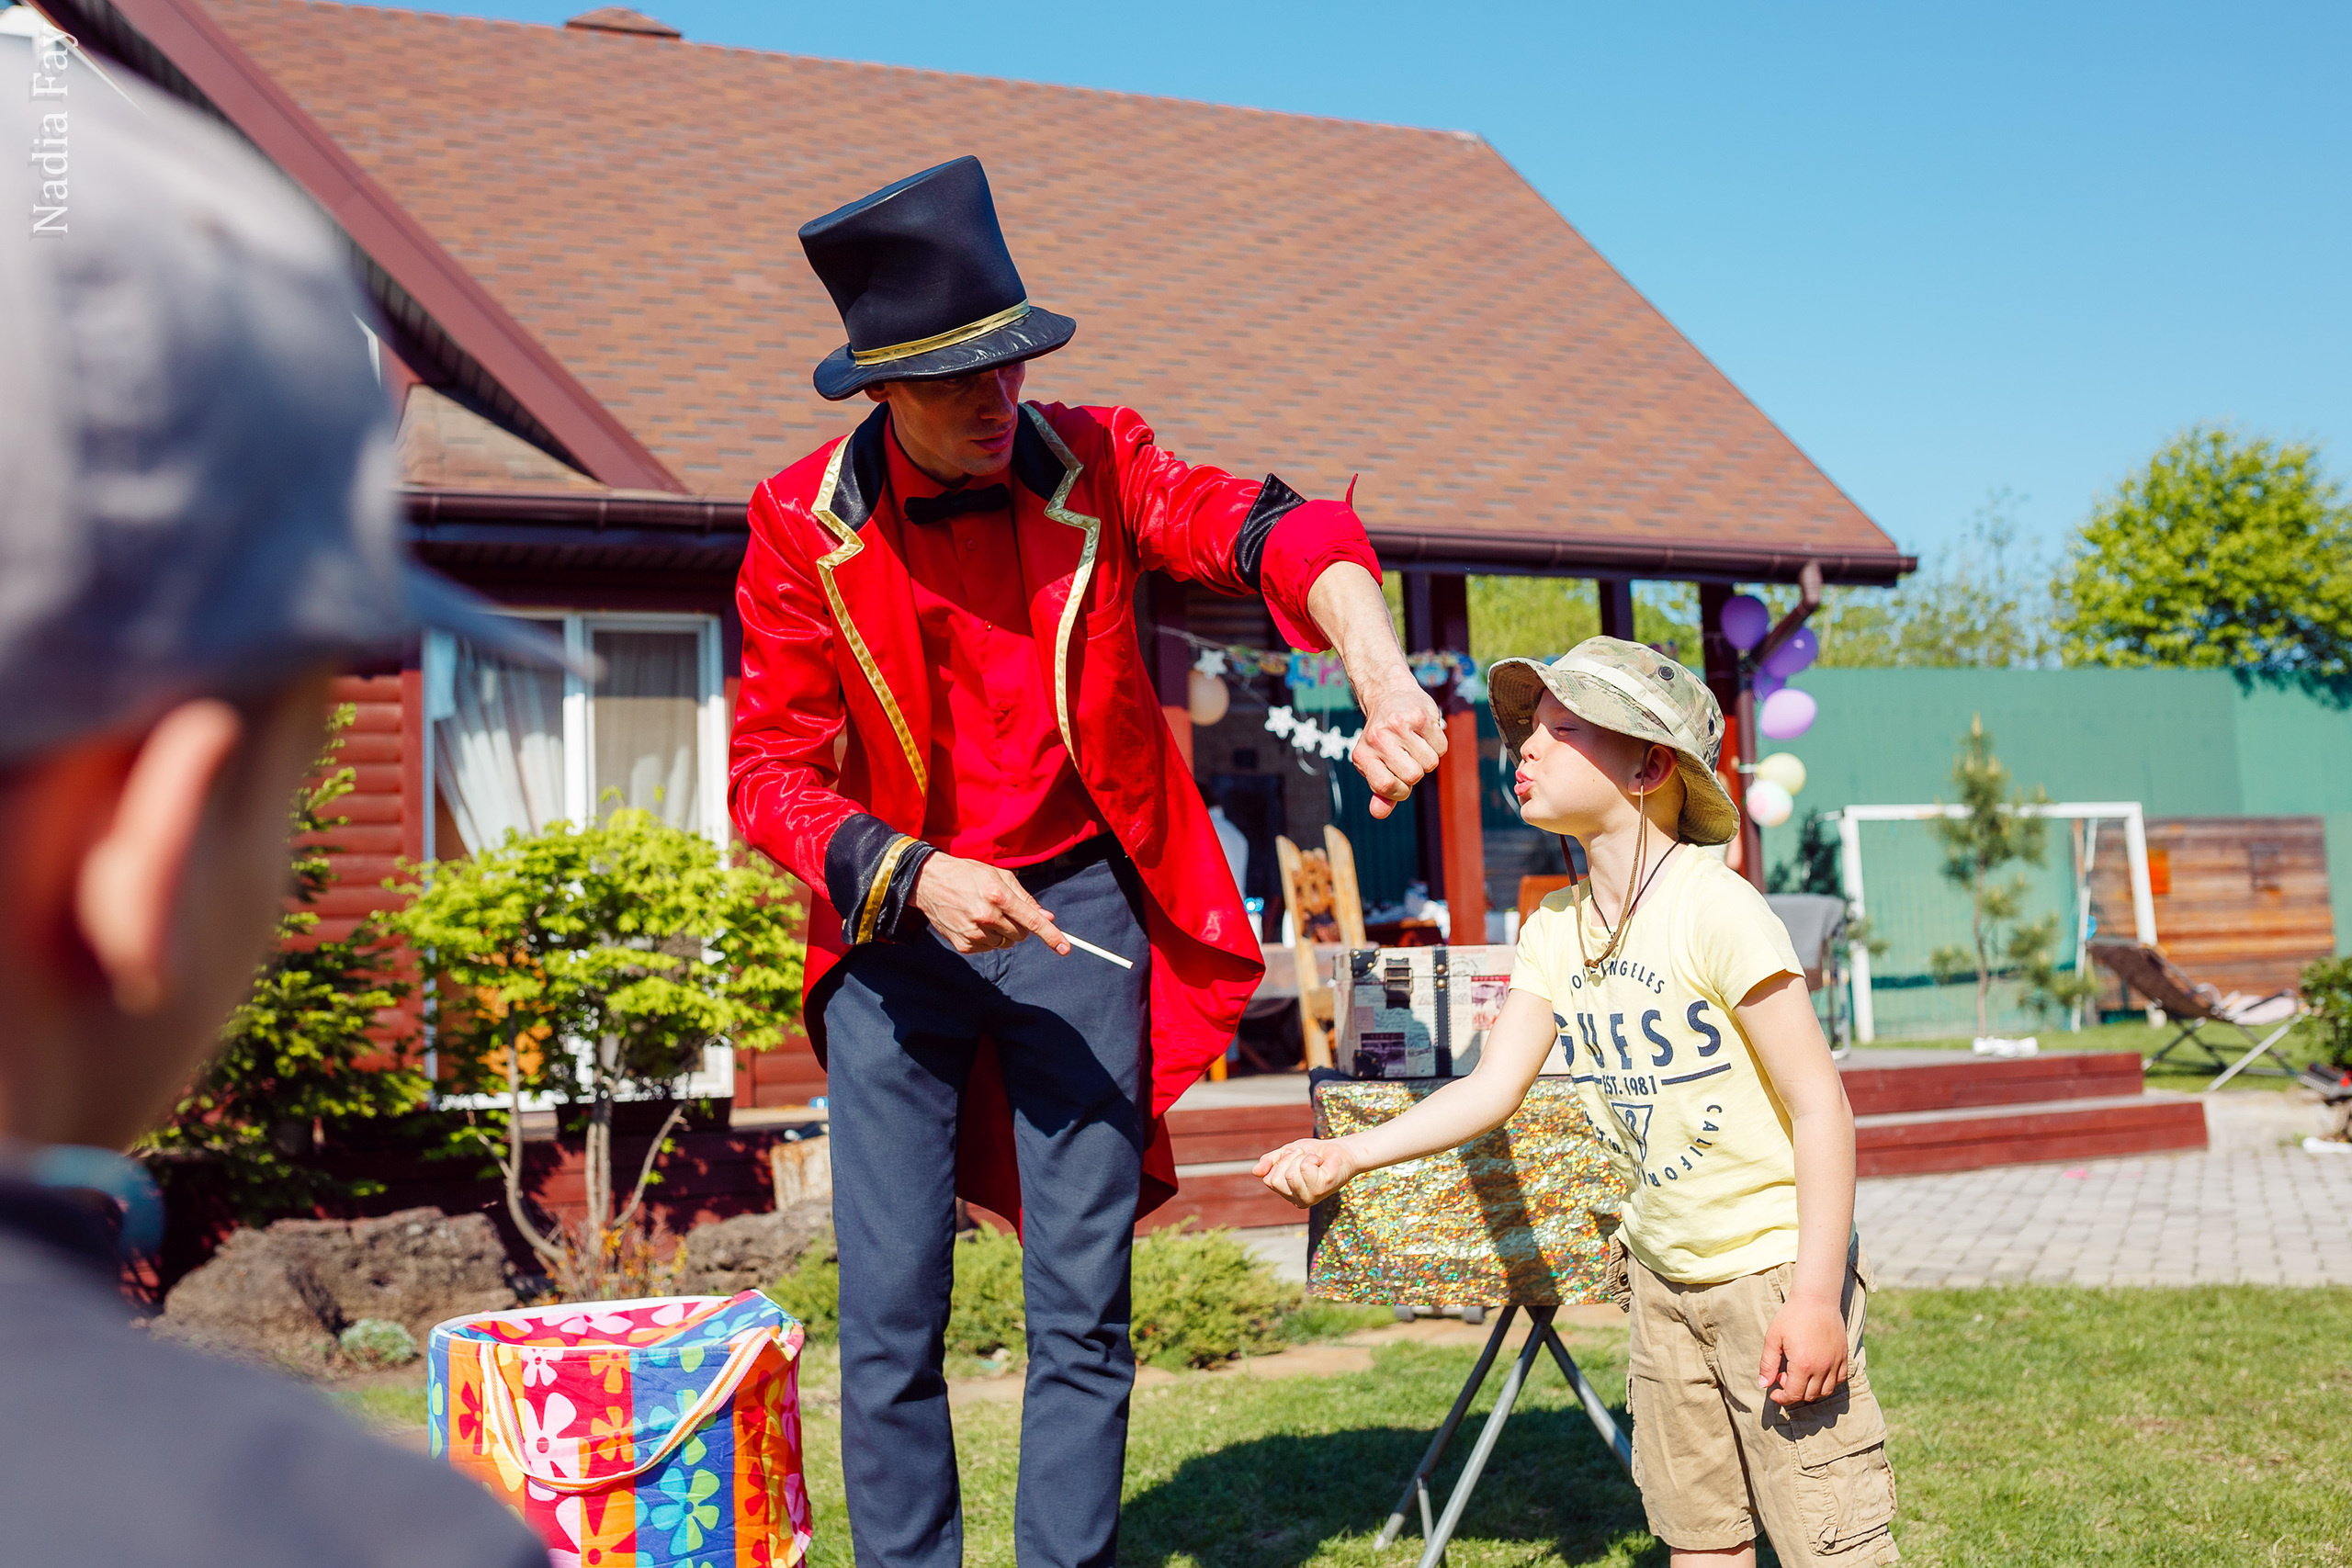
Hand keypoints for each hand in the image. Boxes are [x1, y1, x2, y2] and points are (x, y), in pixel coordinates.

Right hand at [912, 854, 1070, 955]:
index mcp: (998, 896)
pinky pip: (988, 948)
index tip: (1065, 948)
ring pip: (1005, 943)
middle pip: (1021, 935)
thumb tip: (1047, 916)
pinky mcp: (963, 945)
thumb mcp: (999, 877)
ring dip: (1001, 932)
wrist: (929, 882)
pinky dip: (986, 938)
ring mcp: (973, 933)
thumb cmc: (968, 875)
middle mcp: (986, 916)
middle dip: (1019, 926)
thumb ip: (1025, 898)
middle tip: (1004, 911)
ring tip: (984, 914)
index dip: (1051, 935)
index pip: (1031, 920)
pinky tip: (973, 922)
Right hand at [1253, 1137, 1362, 1208]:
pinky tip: (1321, 1163)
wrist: (1341, 1151)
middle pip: (1277, 1179)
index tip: (1294, 1155)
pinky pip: (1305, 1168)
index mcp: (1288, 1194)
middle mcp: (1298, 1201)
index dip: (1280, 1162)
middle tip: (1304, 1156)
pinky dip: (1311, 1158)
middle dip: (1289, 1159)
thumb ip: (1270, 1162)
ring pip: (1290, 1175)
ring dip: (1301, 1157)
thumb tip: (1255, 1172)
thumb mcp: (1287, 1153)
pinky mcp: (1323, 1189)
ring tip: (1313, 1159)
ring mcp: (1311, 1198)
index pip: (1269, 1180)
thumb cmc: (1315, 1154)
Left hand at [1351, 678, 1445, 819]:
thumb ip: (1381, 791)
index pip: (1386, 787)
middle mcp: (1377, 739)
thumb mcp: (1376, 764)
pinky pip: (1441, 747)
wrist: (1390, 695)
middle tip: (1408, 757)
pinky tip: (1424, 733)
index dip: (1400, 790)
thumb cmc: (1384, 739)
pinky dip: (1437, 745)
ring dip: (1427, 758)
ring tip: (1415, 743)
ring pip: (1430, 763)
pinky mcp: (1420, 716)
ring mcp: (1398, 726)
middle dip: (1416, 772)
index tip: (1399, 780)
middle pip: (1413, 776)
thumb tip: (1378, 813)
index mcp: (1362, 756)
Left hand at [1758, 1296, 1849, 1405]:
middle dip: (1793, 1392)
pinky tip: (1817, 1372)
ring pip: (1825, 1391)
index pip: (1794, 1395)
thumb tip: (1764, 1385)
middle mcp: (1822, 1367)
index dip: (1782, 1398)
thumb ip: (1768, 1364)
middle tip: (1784, 1376)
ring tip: (1800, 1375)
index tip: (1774, 1393)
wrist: (1816, 1299)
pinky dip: (1828, 1382)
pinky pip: (1839, 1380)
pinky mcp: (1844, 1356)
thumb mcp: (1773, 1338)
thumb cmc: (1792, 1316)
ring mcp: (1835, 1363)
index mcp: (1803, 1364)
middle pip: (1809, 1395)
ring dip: (1811, 1391)